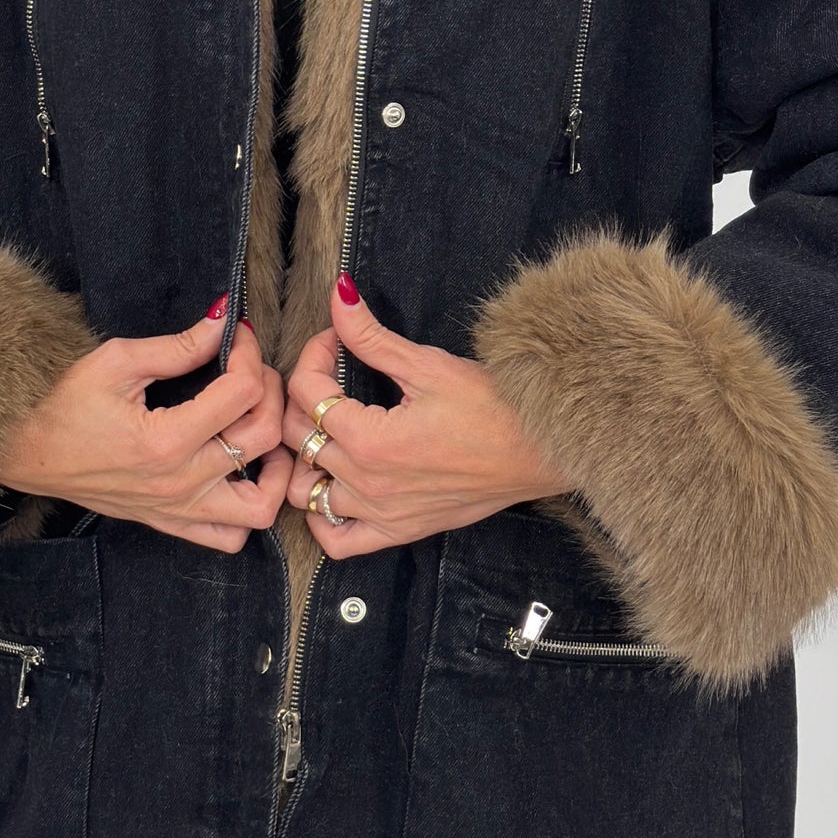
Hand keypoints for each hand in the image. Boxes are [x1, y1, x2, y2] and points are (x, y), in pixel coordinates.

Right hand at [0, 299, 289, 551]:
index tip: (238, 336)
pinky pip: (231, 537)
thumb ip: (177, 346)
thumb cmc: (64, 406)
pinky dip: (250, 510)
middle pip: (262, 437)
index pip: (243, 392)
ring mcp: (178, 510)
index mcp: (165, 440)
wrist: (29, 455)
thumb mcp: (116, 362)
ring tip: (261, 428)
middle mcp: (179, 483)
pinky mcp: (172, 524)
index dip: (250, 354)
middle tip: (253, 370)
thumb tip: (223, 322)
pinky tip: (242, 473)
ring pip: (261, 504)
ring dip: (277, 465)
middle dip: (271, 391)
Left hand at [281, 275, 571, 556]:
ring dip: (305, 456)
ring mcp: (381, 512)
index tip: (335, 341)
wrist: (540, 448)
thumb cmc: (494, 406)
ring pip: (305, 490)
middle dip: (304, 395)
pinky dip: (322, 517)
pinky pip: (337, 540)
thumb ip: (371, 337)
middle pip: (297, 436)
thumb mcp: (427, 365)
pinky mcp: (400, 530)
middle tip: (329, 375)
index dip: (315, 355)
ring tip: (328, 427)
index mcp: (370, 440)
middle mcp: (367, 483)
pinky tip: (334, 485)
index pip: (307, 391)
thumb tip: (339, 296)